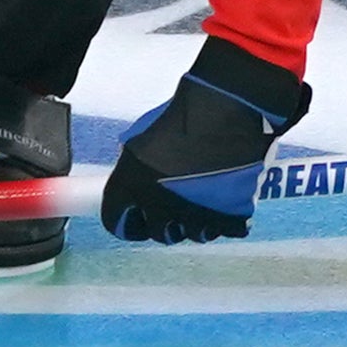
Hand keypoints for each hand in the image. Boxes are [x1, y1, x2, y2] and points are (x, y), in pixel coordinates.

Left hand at [97, 48, 310, 242]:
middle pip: (159, 234)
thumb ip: (134, 168)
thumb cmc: (180, 117)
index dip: (127, 221)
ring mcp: (196, 217)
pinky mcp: (229, 217)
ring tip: (205, 199)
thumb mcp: (141, 140)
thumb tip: (135, 180)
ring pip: (195, 234)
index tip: (137, 216)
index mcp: (130, 189)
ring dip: (198, 221)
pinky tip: (227, 200)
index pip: (116, 223)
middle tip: (175, 206)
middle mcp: (159, 210)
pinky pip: (228, 229)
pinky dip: (228, 219)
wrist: (222, 111)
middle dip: (165, 223)